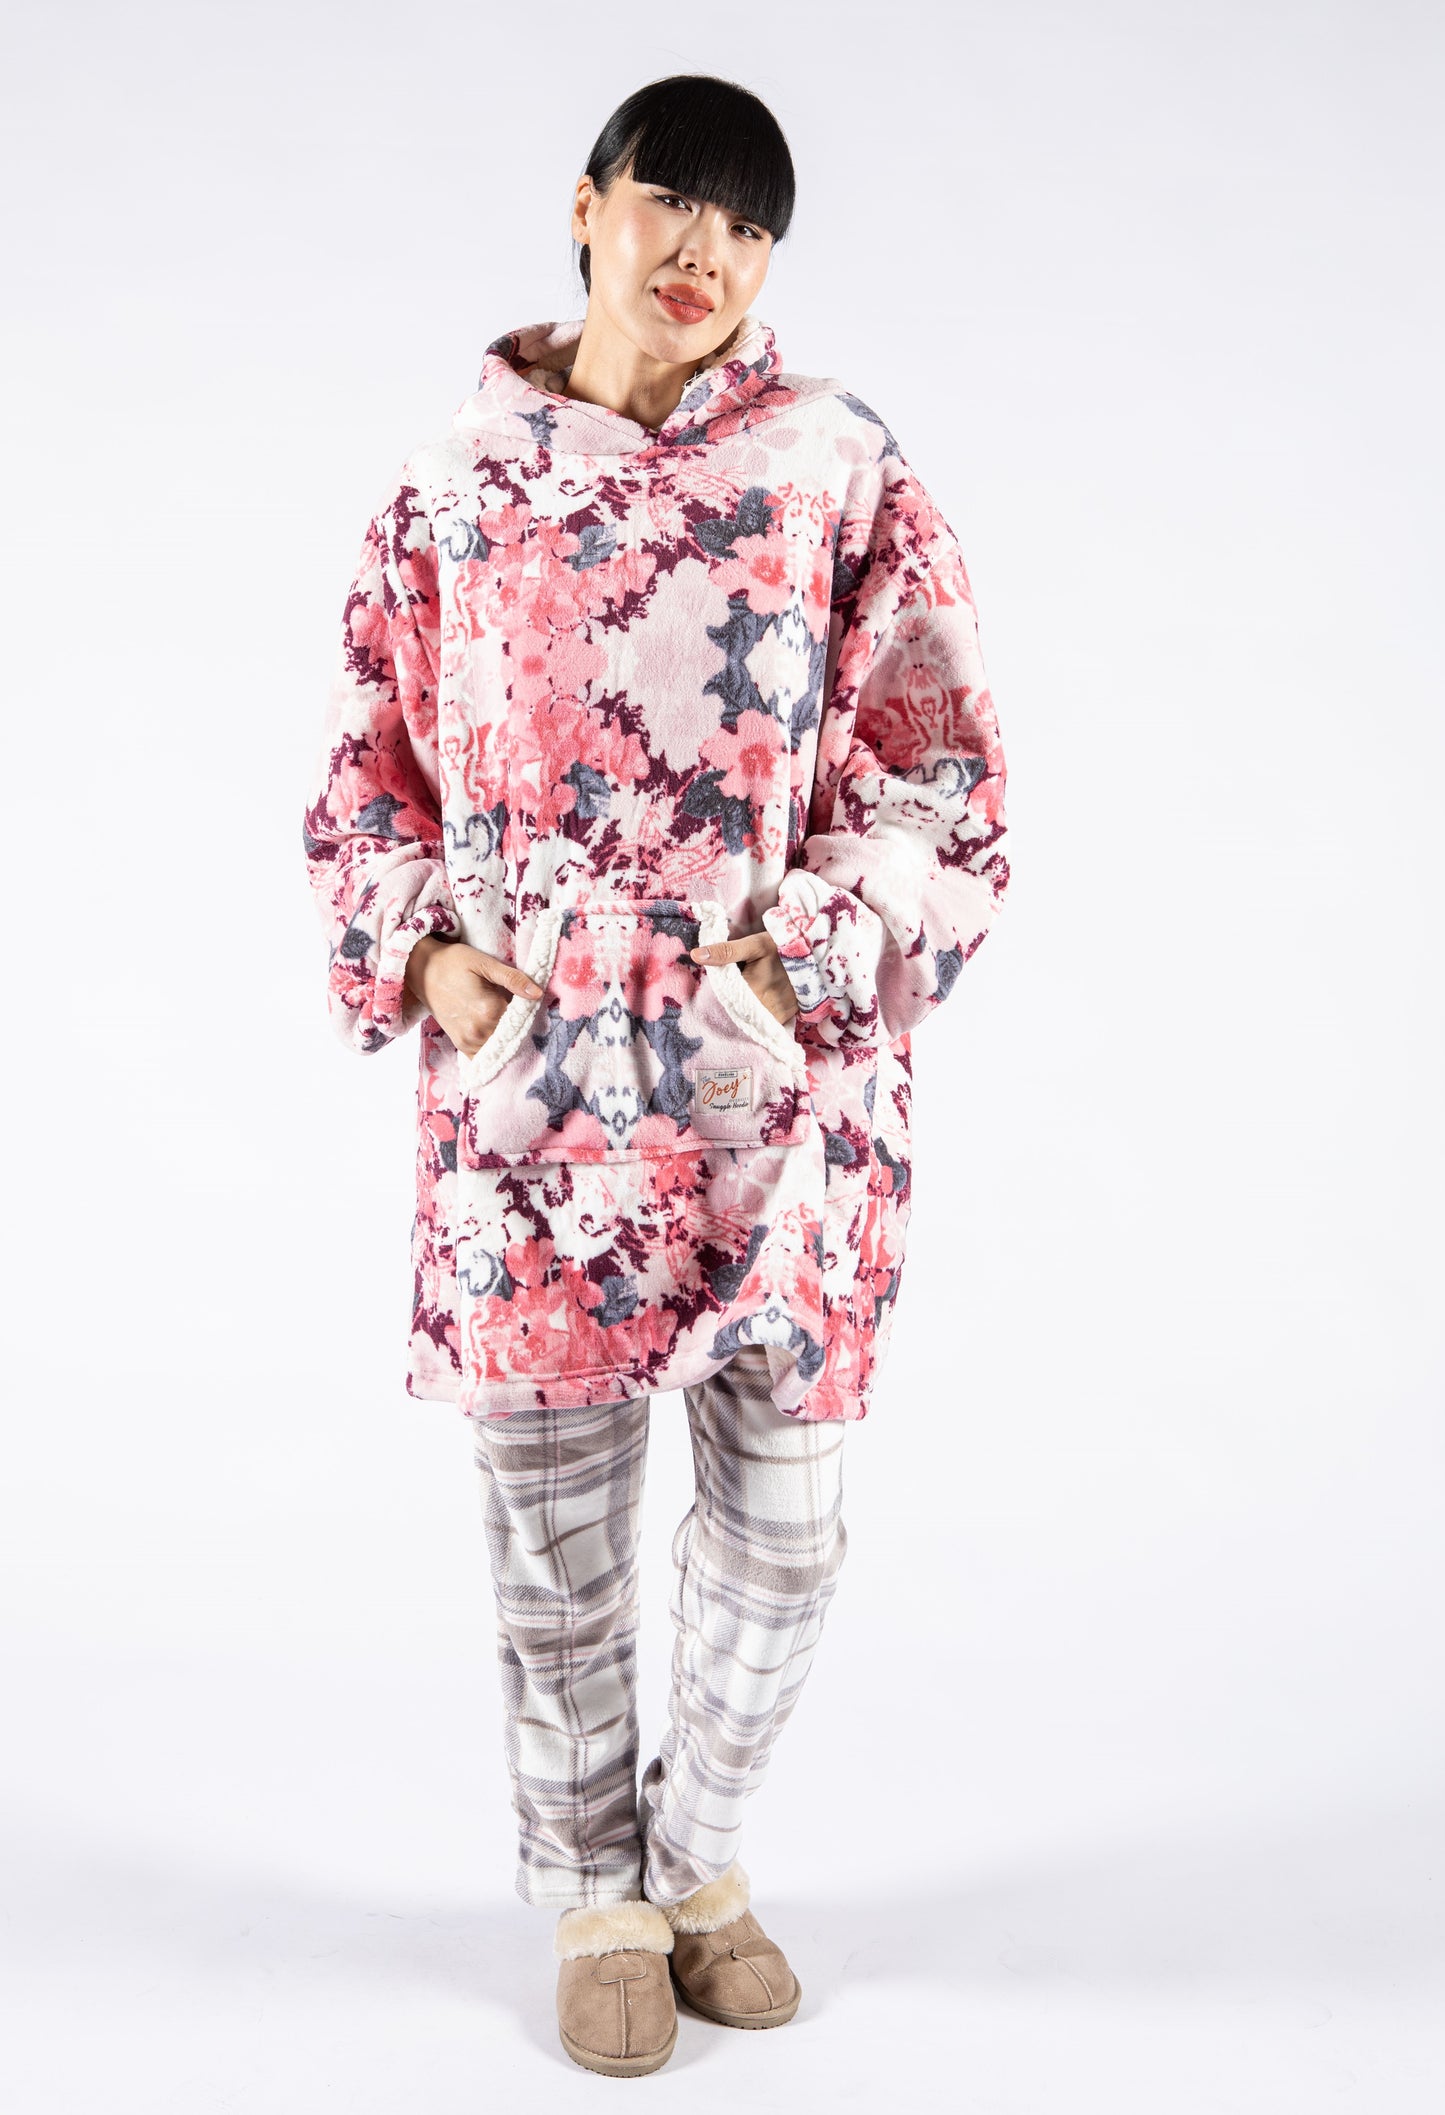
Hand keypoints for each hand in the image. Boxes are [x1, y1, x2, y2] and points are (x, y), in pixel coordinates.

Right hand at [405, 935, 545, 1058]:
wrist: (422, 970)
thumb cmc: (454, 962)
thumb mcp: (484, 963)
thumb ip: (513, 979)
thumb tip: (538, 993)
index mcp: (488, 1010)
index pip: (522, 1019)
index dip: (528, 1012)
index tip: (529, 1003)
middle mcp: (478, 1030)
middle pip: (512, 1035)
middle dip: (519, 1026)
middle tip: (518, 1012)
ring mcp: (468, 1041)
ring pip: (500, 1047)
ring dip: (507, 1038)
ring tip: (506, 1021)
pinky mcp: (461, 1044)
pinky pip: (483, 1056)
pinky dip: (492, 1050)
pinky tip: (496, 1037)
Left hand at [689, 927, 798, 1026]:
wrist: (818, 957)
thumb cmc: (784, 948)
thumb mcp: (755, 945)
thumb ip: (726, 951)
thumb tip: (695, 955)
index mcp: (751, 992)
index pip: (720, 1002)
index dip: (710, 998)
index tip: (704, 994)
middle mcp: (763, 1010)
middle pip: (732, 1015)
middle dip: (722, 1008)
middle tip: (713, 1000)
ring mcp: (775, 1018)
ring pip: (746, 1022)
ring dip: (737, 1016)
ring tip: (732, 1004)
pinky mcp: (783, 1020)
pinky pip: (761, 1024)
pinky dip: (752, 1019)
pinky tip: (746, 1010)